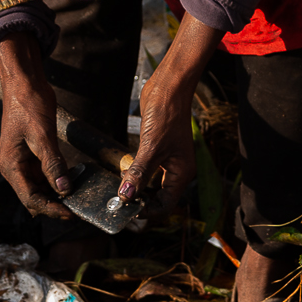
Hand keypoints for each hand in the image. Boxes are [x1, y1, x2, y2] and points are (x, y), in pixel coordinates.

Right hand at [0, 35, 74, 219]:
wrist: (24, 82)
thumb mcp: (42, 135)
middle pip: (34, 196)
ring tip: (76, 200)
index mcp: (10, 165)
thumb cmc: (28, 104)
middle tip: (76, 211)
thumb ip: (52, 163)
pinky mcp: (31, 153)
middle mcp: (14, 167)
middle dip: (53, 205)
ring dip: (56, 194)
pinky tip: (71, 182)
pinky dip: (56, 179)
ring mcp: (22, 161)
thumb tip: (63, 188)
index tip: (70, 214)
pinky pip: (43, 174)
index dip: (50, 208)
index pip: (30, 198)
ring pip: (39, 187)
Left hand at [121, 17, 222, 210]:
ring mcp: (167, 160)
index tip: (129, 212)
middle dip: (140, 202)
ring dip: (136, 189)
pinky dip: (134, 175)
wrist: (167, 88)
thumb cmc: (166, 114)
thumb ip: (139, 173)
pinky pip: (146, 171)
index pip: (166, 206)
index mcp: (181, 173)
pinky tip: (123, 174)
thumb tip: (126, 196)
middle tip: (121, 205)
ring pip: (150, 185)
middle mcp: (176, 170)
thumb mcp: (151, 147)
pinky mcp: (157, 151)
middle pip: (158, 198)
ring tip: (120, 190)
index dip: (148, 212)